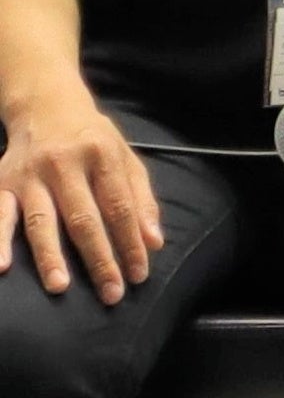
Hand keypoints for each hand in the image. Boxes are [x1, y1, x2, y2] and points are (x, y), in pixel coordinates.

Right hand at [0, 83, 161, 299]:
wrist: (46, 105)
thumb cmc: (92, 138)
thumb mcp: (124, 158)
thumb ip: (141, 199)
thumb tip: (153, 242)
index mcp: (101, 155)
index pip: (120, 207)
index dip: (130, 242)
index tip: (139, 273)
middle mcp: (64, 164)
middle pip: (83, 218)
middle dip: (98, 258)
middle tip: (110, 293)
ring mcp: (29, 175)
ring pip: (40, 220)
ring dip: (50, 256)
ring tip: (60, 285)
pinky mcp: (1, 183)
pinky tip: (1, 267)